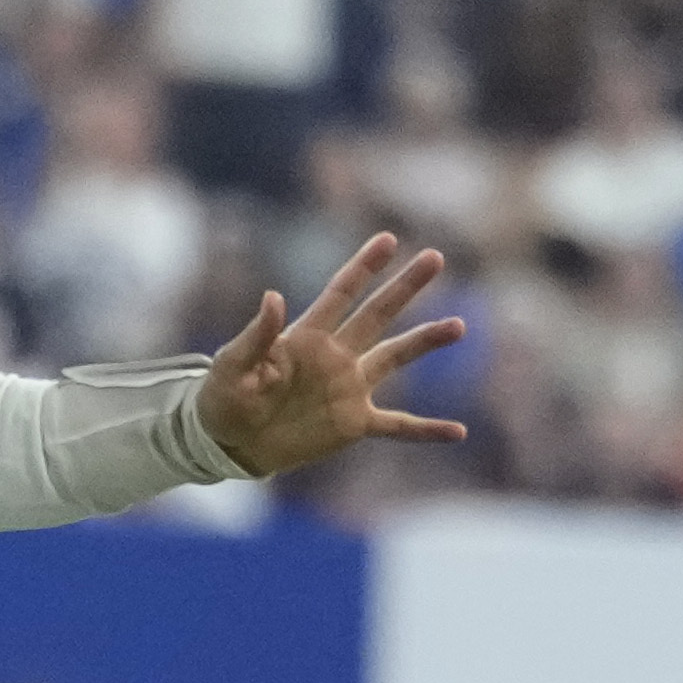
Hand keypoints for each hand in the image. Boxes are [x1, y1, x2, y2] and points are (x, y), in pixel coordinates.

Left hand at [198, 232, 468, 478]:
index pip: (341, 293)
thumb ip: (257, 334)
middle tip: (434, 257)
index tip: (388, 240)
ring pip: (396, 358)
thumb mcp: (232, 364)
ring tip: (459, 326)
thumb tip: (274, 296)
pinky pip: (398, 425)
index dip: (363, 267)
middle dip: (405, 287)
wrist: (228, 443)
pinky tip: (457, 432)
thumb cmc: (224, 397)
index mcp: (306, 336)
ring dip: (426, 341)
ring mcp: (349, 388)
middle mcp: (336, 356)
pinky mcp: (354, 423)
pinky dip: (426, 429)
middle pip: (378, 314)